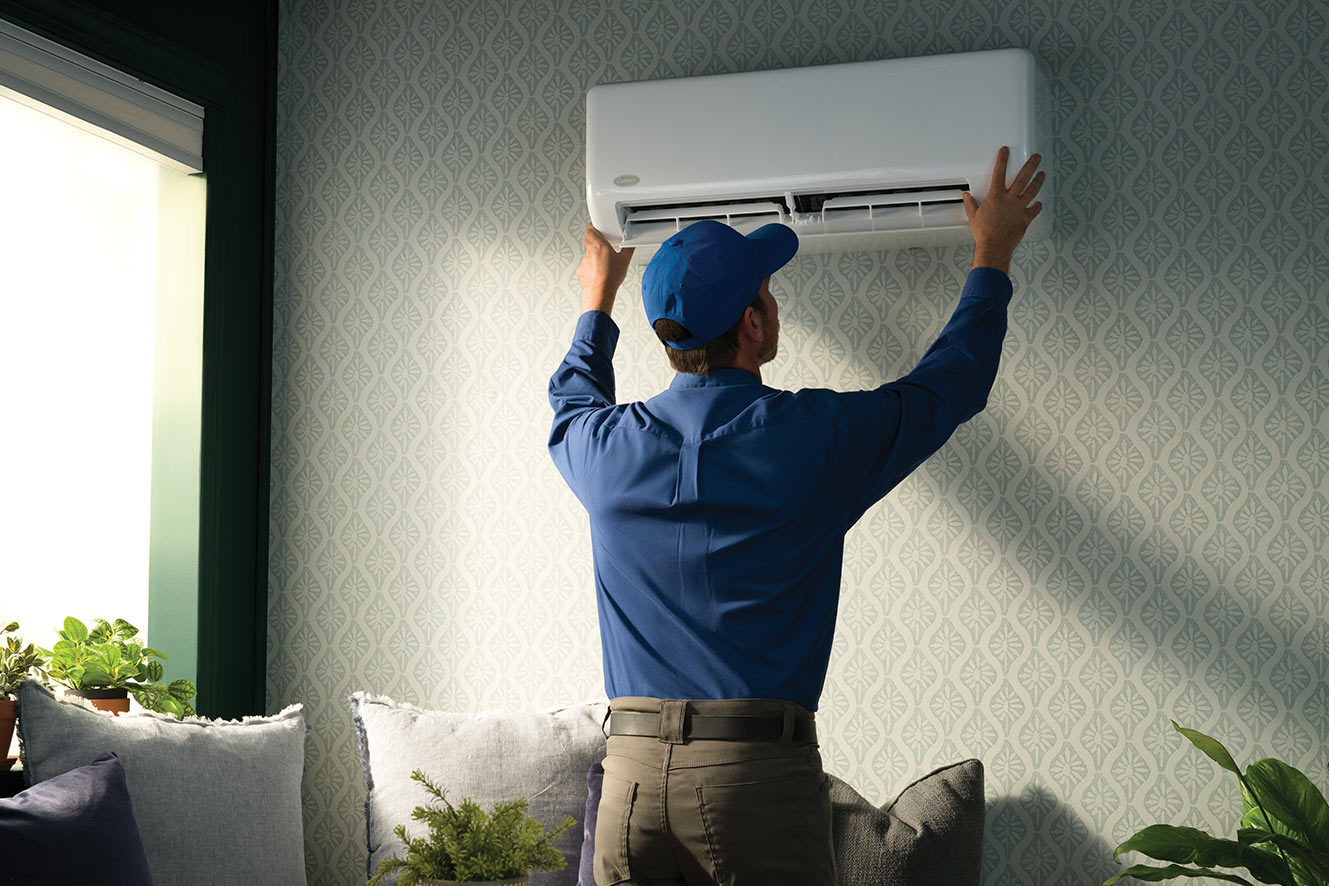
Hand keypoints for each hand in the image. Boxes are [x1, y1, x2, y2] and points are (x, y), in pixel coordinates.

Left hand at [577, 223, 634, 314]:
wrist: (600, 294)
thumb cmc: (610, 278)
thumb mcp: (625, 261)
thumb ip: (628, 249)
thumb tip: (631, 245)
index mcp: (599, 245)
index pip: (590, 230)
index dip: (593, 227)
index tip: (596, 227)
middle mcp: (589, 252)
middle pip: (589, 240)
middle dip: (595, 240)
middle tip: (603, 243)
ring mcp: (584, 262)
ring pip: (588, 254)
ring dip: (594, 256)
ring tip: (604, 262)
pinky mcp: (581, 271)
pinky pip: (586, 266)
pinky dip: (591, 267)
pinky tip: (599, 272)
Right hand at [962, 146, 1044, 272]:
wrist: (994, 247)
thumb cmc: (984, 233)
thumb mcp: (973, 217)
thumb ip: (971, 204)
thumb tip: (966, 197)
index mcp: (996, 197)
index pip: (999, 173)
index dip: (1002, 160)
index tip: (1005, 151)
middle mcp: (1009, 200)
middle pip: (1023, 177)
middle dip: (1031, 165)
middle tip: (1036, 157)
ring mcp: (1019, 208)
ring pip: (1032, 190)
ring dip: (1038, 180)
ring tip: (1042, 174)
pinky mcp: (1025, 218)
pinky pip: (1035, 209)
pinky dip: (1037, 205)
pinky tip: (1039, 202)